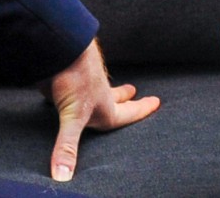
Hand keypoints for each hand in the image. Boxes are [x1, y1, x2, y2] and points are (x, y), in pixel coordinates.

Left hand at [43, 40, 159, 181]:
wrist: (63, 43)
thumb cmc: (75, 78)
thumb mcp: (73, 116)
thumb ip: (67, 146)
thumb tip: (63, 176)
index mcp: (104, 106)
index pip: (126, 113)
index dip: (141, 110)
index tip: (156, 102)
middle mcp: (96, 93)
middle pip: (114, 97)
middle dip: (125, 98)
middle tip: (134, 91)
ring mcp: (82, 80)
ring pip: (97, 86)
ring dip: (103, 87)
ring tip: (106, 87)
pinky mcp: (67, 71)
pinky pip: (72, 78)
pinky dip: (73, 81)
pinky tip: (66, 83)